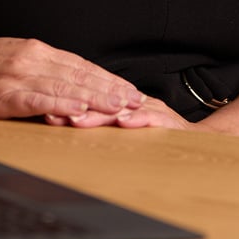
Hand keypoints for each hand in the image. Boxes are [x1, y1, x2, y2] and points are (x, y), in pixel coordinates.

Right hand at [0, 36, 146, 119]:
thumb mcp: (12, 57)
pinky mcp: (5, 94)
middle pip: (80, 74)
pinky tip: (79, 111)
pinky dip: (62, 105)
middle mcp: (32, 59)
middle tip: (136, 100)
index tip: (128, 89)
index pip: (80, 64)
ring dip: (96, 98)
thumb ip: (41, 68)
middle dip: (111, 88)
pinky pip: (39, 99)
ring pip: (67, 86)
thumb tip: (69, 82)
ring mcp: (19, 76)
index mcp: (35, 50)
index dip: (107, 77)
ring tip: (119, 107)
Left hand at [45, 95, 195, 129]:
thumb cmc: (157, 133)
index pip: (90, 99)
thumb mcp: (124, 125)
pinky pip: (152, 118)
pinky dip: (137, 120)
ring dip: (100, 115)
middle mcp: (132, 103)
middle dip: (76, 109)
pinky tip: (123, 122)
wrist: (195, 140)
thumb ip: (100, 120)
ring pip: (121, 110)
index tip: (43, 110)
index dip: (67, 103)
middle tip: (53, 115)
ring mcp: (149, 110)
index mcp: (120, 102)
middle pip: (101, 103)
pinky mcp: (168, 122)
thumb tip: (61, 119)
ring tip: (78, 120)